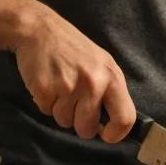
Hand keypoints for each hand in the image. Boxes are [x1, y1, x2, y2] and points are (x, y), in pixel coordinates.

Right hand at [13, 9, 135, 142]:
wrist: (40, 30)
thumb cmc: (73, 49)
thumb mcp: (102, 64)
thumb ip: (109, 91)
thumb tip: (113, 124)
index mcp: (112, 77)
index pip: (125, 118)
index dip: (116, 134)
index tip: (106, 134)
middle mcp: (93, 83)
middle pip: (87, 129)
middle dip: (79, 124)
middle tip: (74, 104)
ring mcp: (68, 87)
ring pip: (64, 122)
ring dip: (60, 110)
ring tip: (60, 86)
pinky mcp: (45, 89)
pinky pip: (46, 112)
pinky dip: (45, 102)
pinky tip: (48, 83)